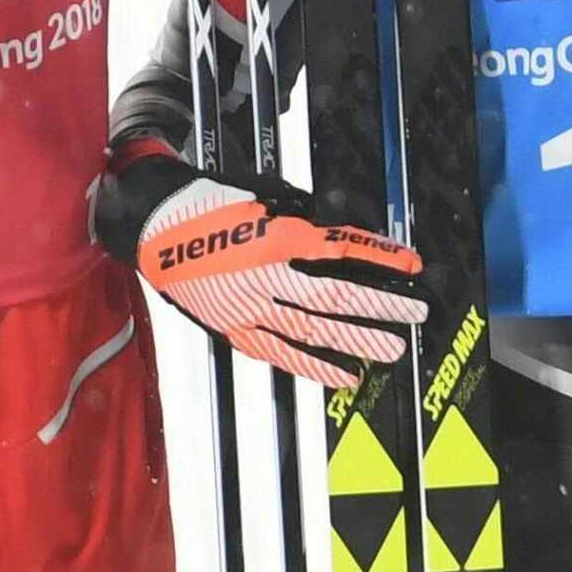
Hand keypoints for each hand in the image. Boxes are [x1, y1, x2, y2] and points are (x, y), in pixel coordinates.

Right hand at [99, 154, 428, 387]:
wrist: (154, 225)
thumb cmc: (208, 203)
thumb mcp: (263, 195)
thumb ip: (304, 218)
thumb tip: (341, 235)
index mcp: (275, 236)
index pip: (343, 249)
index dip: (381, 258)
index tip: (411, 264)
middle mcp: (265, 275)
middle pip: (336, 296)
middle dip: (382, 306)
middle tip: (417, 313)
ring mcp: (248, 306)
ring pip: (313, 329)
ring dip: (358, 340)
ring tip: (393, 347)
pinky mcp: (233, 327)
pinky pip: (279, 352)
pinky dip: (314, 367)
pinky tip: (345, 376)